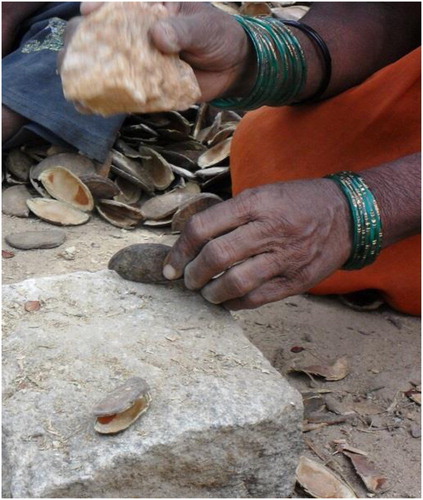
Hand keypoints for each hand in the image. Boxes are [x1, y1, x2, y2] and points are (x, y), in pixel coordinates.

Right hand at [63, 2, 254, 102]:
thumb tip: (158, 37)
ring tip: (72, 84)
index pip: (116, 5)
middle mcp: (137, 35)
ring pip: (106, 66)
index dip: (97, 7)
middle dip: (80, 44)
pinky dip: (108, 100)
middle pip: (99, 36)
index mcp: (147, 10)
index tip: (88, 13)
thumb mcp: (202, 25)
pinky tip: (89, 106)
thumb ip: (182, 30)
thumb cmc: (217, 34)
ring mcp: (140, 62)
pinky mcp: (148, 86)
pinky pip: (124, 92)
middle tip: (71, 55)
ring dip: (86, 75)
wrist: (233, 67)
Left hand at [163, 180, 352, 309]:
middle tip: (187, 280)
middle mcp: (269, 229)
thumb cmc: (297, 202)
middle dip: (193, 274)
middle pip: (215, 257)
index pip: (202, 227)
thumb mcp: (262, 194)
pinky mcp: (297, 280)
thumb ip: (230, 215)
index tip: (170, 267)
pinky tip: (227, 301)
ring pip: (235, 283)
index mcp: (255, 203)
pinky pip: (257, 299)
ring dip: (211, 293)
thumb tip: (192, 241)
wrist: (347, 215)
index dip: (179, 250)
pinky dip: (234, 304)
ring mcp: (285, 257)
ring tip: (206, 292)